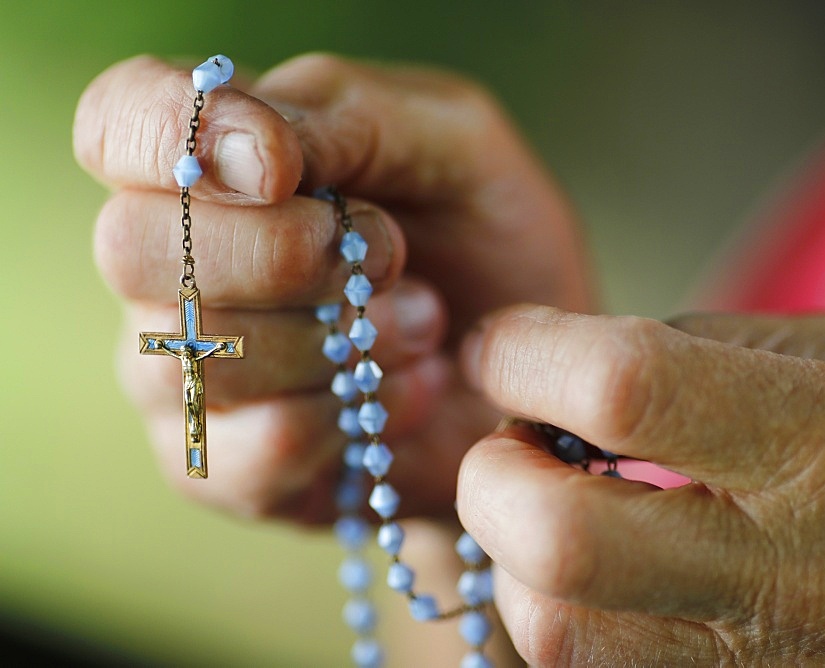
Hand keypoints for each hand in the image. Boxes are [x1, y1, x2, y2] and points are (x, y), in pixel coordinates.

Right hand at [74, 54, 593, 521]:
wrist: (531, 363)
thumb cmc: (487, 236)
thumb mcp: (449, 141)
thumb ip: (342, 119)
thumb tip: (235, 159)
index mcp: (215, 161)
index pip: (116, 121)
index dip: (172, 132)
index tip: (282, 172)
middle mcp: (175, 266)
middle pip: (130, 248)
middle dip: (284, 254)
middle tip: (394, 257)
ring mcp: (186, 371)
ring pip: (202, 357)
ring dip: (344, 342)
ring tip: (424, 326)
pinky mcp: (224, 466)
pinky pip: (257, 450)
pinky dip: (360, 418)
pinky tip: (413, 392)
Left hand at [457, 306, 824, 663]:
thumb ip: (697, 351)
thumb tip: (558, 369)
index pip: (626, 389)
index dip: (526, 354)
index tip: (501, 344)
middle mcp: (794, 571)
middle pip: (559, 542)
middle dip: (495, 476)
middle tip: (516, 440)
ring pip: (555, 637)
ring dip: (517, 559)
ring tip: (555, 508)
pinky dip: (563, 616)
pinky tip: (600, 575)